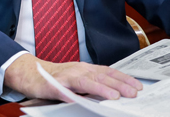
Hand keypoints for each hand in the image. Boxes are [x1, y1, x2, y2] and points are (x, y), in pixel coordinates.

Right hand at [4, 53, 141, 101]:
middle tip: (133, 93)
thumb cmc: (58, 78)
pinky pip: (63, 90)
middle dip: (118, 85)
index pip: (109, 72)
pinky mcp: (53, 85)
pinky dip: (71, 94)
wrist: (32, 73)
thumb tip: (116, 93)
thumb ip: (94, 84)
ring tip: (113, 96)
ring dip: (100, 89)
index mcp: (86, 69)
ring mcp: (66, 77)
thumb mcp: (79, 78)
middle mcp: (78, 70)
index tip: (138, 86)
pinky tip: (77, 99)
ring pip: (86, 82)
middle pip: (101, 76)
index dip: (124, 78)